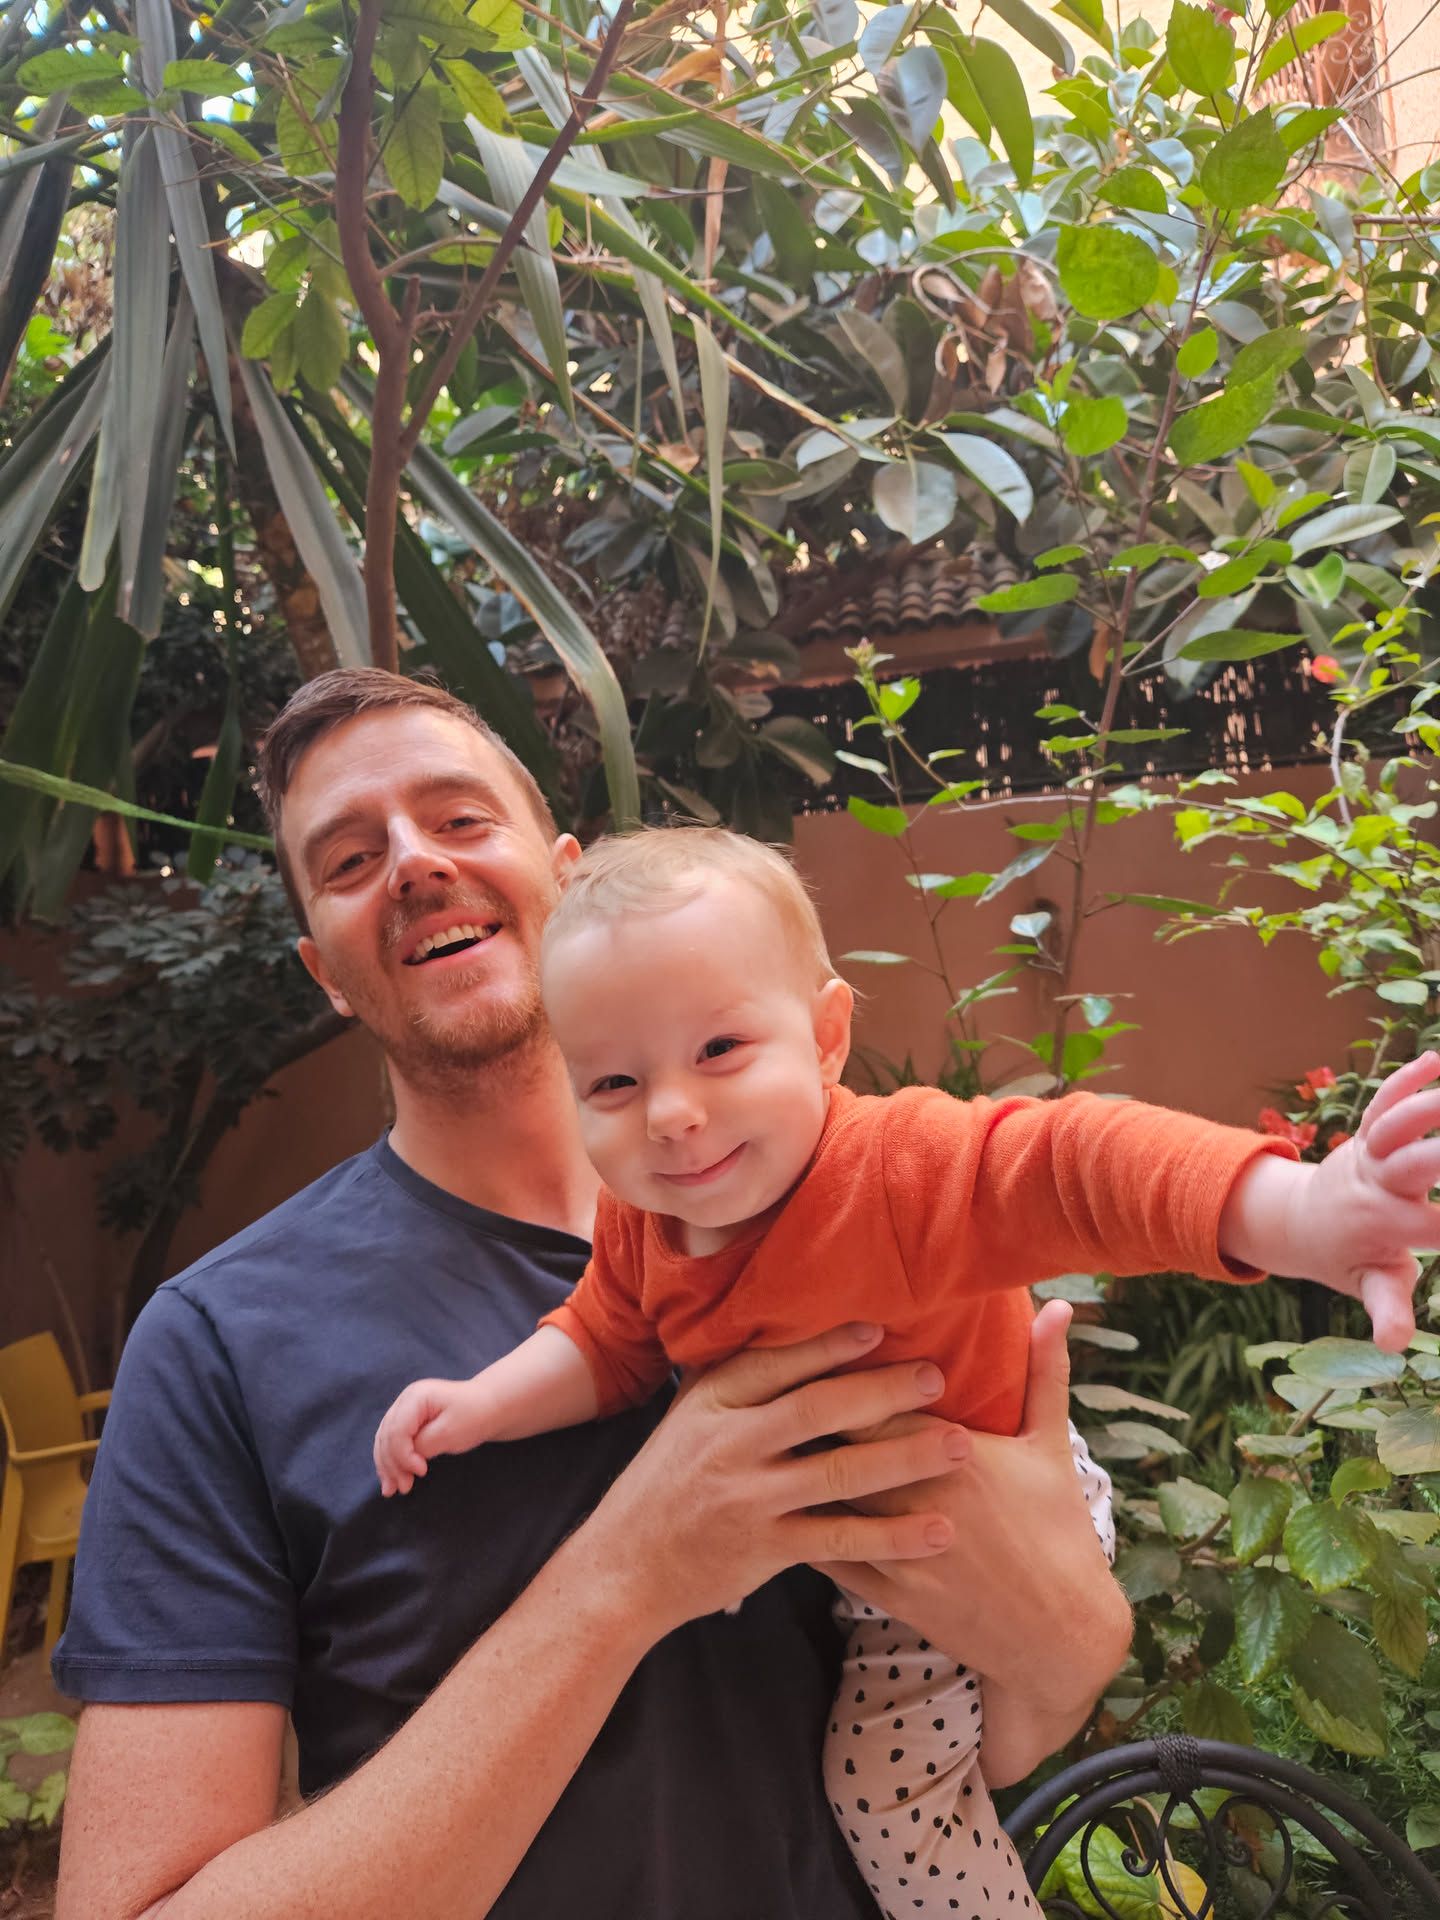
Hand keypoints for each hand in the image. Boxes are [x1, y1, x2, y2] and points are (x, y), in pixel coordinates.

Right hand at [374, 1379, 489, 1496]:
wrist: (489, 1406)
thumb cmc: (474, 1415)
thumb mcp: (451, 1432)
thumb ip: (424, 1445)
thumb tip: (406, 1460)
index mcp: (416, 1397)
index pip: (397, 1431)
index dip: (403, 1455)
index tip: (422, 1472)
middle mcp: (405, 1401)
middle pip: (387, 1437)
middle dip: (392, 1465)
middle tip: (405, 1488)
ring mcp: (404, 1410)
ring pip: (384, 1441)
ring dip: (387, 1467)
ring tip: (393, 1490)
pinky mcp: (408, 1422)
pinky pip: (391, 1443)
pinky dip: (390, 1462)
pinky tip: (390, 1480)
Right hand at [575, 1324, 975, 1635]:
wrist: (623, 1567)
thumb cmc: (666, 1482)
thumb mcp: (689, 1417)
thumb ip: (737, 1380)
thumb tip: (796, 1327)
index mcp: (711, 1401)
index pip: (775, 1362)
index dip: (827, 1345)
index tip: (878, 1327)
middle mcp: (729, 1444)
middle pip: (816, 1409)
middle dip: (882, 1392)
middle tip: (938, 1377)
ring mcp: (748, 1498)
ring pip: (838, 1472)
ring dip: (904, 1458)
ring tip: (960, 1446)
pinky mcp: (766, 1549)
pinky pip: (840, 1540)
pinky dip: (892, 1536)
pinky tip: (937, 1530)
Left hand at [814, 1302, 1131, 1782]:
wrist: (1060, 1636)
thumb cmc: (1060, 1531)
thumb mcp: (1053, 1446)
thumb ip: (1046, 1369)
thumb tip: (1056, 1304)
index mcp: (954, 1455)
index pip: (876, 1402)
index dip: (841, 1373)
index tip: (814, 1346)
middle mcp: (917, 1498)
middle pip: (841, 1445)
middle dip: (807, 1418)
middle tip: (772, 1385)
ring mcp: (897, 1550)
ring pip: (825, 1498)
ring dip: (794, 1471)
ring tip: (761, 1440)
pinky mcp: (887, 1593)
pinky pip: (827, 1553)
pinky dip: (800, 1526)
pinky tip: (776, 1502)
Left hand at [1223, 1051, 1439, 1350]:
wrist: (1296, 1222)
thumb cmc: (1345, 1256)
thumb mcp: (1369, 1283)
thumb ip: (1385, 1306)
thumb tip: (1392, 1346)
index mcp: (1387, 1226)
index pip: (1439, 1225)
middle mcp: (1379, 1185)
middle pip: (1419, 1163)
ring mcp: (1370, 1154)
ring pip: (1398, 1123)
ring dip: (1431, 1103)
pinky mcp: (1365, 1132)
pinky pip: (1383, 1101)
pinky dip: (1407, 1078)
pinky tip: (1433, 1058)